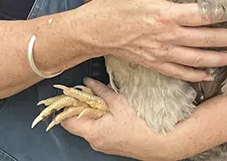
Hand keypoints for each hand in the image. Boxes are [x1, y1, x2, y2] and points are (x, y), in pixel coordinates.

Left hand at [61, 78, 178, 160]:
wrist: (162, 142)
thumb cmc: (141, 126)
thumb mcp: (118, 102)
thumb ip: (101, 91)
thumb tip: (88, 82)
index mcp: (93, 133)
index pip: (67, 121)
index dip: (64, 106)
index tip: (65, 93)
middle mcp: (95, 142)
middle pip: (77, 123)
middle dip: (80, 106)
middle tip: (85, 91)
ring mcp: (103, 144)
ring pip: (89, 125)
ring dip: (92, 111)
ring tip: (100, 98)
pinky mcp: (112, 143)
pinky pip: (100, 129)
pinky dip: (101, 118)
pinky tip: (110, 109)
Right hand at [80, 0, 226, 81]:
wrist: (93, 31)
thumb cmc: (113, 5)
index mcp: (165, 14)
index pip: (202, 16)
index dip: (222, 16)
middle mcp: (167, 36)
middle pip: (205, 40)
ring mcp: (161, 53)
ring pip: (196, 59)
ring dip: (218, 59)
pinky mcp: (154, 64)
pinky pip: (179, 73)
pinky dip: (195, 75)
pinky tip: (208, 75)